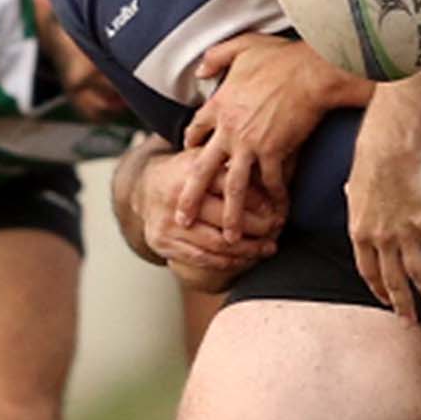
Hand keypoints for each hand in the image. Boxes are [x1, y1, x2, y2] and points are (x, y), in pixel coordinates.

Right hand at [135, 147, 282, 277]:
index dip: (257, 200)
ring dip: (247, 249)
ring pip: (216, 242)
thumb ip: (229, 163)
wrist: (143, 187)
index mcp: (189, 171)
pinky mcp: (163, 242)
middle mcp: (176, 197)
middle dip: (257, 227)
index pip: (230, 187)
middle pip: (225, 217)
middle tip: (277, 229)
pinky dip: (226, 261)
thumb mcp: (203, 157)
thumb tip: (268, 174)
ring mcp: (168, 223)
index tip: (277, 208)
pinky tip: (244, 260)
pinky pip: (201, 258)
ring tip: (267, 248)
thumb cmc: (185, 172)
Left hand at [186, 35, 362, 232]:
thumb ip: (218, 57)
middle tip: (181, 219)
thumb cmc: (282, 57)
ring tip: (228, 238)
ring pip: (234, 187)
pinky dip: (275, 198)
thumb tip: (200, 69)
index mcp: (219, 106)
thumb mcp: (243, 47)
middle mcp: (229, 129)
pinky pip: (271, 181)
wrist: (312, 71)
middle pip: (202, 170)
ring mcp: (250, 143)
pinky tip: (277, 214)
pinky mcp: (274, 151)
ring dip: (231, 215)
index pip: (196, 131)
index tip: (190, 160)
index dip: (192, 145)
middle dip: (190, 197)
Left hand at [345, 117, 420, 323]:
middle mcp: (382, 241)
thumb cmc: (370, 164)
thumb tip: (350, 194)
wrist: (389, 152)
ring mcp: (405, 234)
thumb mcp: (355, 188)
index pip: (369, 272)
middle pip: (393, 280)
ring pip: (418, 274)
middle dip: (402, 303)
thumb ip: (356, 201)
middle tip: (409, 320)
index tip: (386, 299)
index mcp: (361, 234)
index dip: (378, 288)